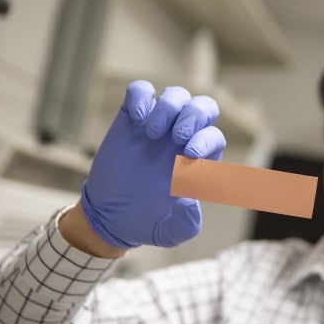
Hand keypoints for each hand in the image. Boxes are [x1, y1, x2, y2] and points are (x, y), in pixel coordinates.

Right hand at [81, 80, 225, 247]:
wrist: (109, 216)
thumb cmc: (146, 223)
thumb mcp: (169, 232)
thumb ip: (187, 223)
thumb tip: (192, 199)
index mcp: (198, 161)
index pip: (214, 136)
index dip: (206, 139)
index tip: (189, 154)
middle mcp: (182, 139)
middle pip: (204, 107)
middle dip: (196, 114)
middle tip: (177, 135)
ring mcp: (158, 126)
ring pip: (177, 95)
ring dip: (169, 106)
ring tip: (151, 132)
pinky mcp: (131, 119)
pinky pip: (142, 91)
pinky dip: (141, 96)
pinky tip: (134, 117)